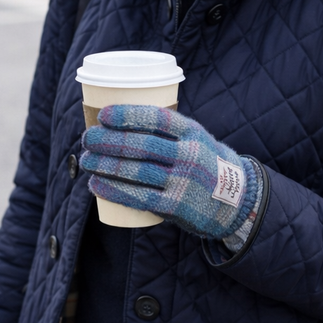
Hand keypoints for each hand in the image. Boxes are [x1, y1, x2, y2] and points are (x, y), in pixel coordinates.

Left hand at [80, 105, 258, 239]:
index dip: (128, 115)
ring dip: (105, 165)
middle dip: (108, 141)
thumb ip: (168, 132)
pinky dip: (114, 190)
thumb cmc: (205, 163)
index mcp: (193, 132)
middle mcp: (190, 156)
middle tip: (87, 139)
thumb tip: (119, 123)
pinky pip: (138, 198)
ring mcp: (183, 183)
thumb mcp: (197, 138)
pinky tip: (96, 184)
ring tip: (85, 160)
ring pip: (136, 172)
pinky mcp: (175, 207)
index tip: (103, 115)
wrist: (236, 201)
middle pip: (141, 145)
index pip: (157, 118)